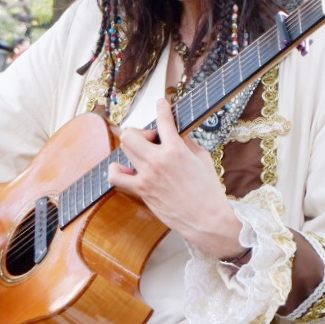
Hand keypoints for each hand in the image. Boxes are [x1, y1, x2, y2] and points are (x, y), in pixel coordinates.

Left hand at [108, 98, 243, 258]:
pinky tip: (127, 169)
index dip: (161, 107)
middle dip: (140, 132)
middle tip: (153, 139)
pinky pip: (116, 176)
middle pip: (131, 134)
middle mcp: (158, 161)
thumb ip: (187, 142)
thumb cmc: (208, 191)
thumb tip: (177, 132)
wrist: (207, 220)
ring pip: (124, 149)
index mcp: (176, 150)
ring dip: (132, 147)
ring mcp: (146, 176)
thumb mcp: (202, 159)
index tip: (161, 103)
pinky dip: (117, 170)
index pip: (163, 119)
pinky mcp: (141, 191)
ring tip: (143, 154)